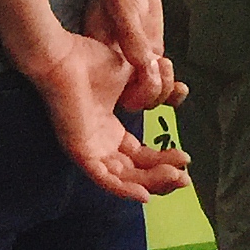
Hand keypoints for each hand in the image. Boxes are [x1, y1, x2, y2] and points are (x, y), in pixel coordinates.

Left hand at [18, 30, 190, 200]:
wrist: (62, 55)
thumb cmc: (90, 61)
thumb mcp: (130, 79)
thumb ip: (151, 91)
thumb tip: (180, 91)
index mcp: (109, 130)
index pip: (141, 156)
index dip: (164, 160)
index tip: (186, 158)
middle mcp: (100, 144)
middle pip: (136, 172)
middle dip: (164, 175)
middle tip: (185, 176)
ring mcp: (89, 150)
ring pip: (125, 179)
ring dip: (152, 182)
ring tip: (177, 177)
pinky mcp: (80, 152)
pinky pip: (104, 180)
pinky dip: (124, 190)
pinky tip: (146, 194)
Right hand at [81, 0, 181, 111]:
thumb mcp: (124, 10)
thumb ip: (133, 38)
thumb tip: (144, 67)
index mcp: (99, 58)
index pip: (116, 92)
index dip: (136, 93)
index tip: (149, 74)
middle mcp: (115, 66)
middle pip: (134, 100)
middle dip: (152, 93)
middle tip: (161, 67)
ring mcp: (134, 63)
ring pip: (149, 95)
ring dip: (165, 92)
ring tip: (169, 69)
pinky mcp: (149, 58)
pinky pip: (160, 83)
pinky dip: (173, 92)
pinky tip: (182, 87)